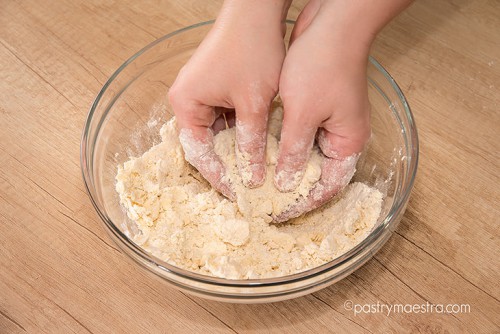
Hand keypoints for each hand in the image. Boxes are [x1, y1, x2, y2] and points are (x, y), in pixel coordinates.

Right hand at [169, 0, 290, 199]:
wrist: (257, 12)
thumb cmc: (251, 49)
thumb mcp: (253, 102)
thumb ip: (251, 141)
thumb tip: (252, 176)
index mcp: (185, 104)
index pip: (199, 152)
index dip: (219, 176)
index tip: (238, 194)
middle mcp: (188, 100)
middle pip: (205, 144)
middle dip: (228, 164)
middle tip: (248, 187)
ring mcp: (202, 93)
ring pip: (218, 133)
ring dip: (237, 148)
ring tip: (255, 170)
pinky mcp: (216, 88)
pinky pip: (226, 119)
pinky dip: (241, 131)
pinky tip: (258, 145)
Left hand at [273, 0, 371, 221]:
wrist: (332, 23)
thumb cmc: (323, 65)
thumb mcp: (304, 112)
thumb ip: (295, 151)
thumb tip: (286, 184)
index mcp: (349, 143)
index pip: (327, 188)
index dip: (302, 204)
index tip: (276, 213)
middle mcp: (343, 137)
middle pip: (317, 174)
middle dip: (292, 188)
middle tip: (263, 199)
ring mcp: (331, 122)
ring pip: (306, 155)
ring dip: (285, 167)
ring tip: (259, 180)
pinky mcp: (318, 108)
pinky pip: (301, 136)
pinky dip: (284, 146)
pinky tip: (263, 151)